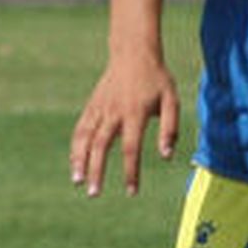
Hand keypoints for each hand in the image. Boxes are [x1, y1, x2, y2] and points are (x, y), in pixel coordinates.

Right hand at [69, 52, 179, 196]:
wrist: (134, 54)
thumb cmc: (157, 79)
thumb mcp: (172, 99)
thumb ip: (170, 128)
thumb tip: (166, 156)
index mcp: (136, 113)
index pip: (132, 148)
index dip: (131, 172)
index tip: (131, 191)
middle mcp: (114, 112)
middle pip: (102, 146)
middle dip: (97, 171)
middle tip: (94, 194)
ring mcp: (100, 108)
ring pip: (85, 138)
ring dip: (79, 161)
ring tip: (78, 182)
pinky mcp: (91, 106)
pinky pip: (80, 129)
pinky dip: (75, 148)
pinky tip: (75, 164)